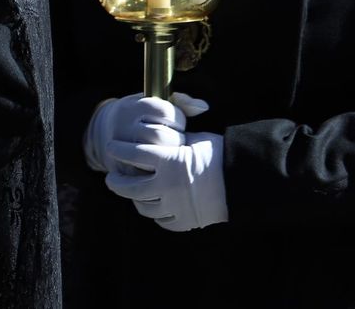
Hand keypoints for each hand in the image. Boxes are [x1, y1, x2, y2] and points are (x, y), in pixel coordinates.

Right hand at [84, 92, 208, 172]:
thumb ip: (180, 103)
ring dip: (167, 157)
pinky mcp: (120, 168)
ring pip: (153, 156)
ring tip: (168, 154)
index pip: (166, 112)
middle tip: (174, 142)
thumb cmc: (141, 117)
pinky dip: (157, 173)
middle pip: (160, 136)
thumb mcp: (153, 104)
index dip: (178, 119)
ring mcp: (119, 147)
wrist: (105, 133)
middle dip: (174, 140)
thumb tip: (203, 107)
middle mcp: (124, 125)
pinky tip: (161, 168)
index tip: (176, 123)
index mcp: (134, 106)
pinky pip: (145, 175)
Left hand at [103, 132, 227, 230]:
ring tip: (131, 192)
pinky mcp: (184, 222)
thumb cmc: (219, 154)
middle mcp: (166, 185)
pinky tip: (153, 206)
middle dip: (116, 182)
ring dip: (134, 199)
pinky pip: (161, 220)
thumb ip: (171, 140)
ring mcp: (174, 206)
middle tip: (111, 177)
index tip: (111, 147)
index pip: (132, 154)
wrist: (243, 181)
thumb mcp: (194, 139)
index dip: (118, 149)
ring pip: (143, 206)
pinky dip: (155, 213)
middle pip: (129, 186)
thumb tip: (156, 132)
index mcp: (168, 160)